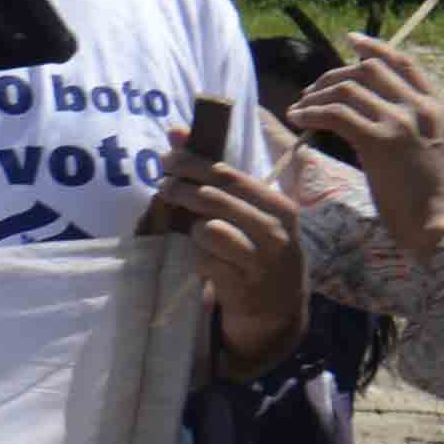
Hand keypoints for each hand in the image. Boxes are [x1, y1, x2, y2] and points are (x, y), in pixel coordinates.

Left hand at [156, 142, 307, 375]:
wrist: (278, 310)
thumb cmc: (259, 250)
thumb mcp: (250, 212)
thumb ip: (215, 174)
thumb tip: (176, 132)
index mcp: (280, 206)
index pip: (228, 174)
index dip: (192, 163)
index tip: (167, 159)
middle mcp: (276, 231)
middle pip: (214, 198)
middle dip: (180, 188)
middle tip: (163, 187)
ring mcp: (260, 260)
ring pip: (208, 228)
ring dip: (188, 225)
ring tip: (187, 226)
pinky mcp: (241, 285)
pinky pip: (203, 259)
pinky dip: (193, 253)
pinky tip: (196, 254)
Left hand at [287, 37, 443, 253]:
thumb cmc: (438, 202)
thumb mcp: (438, 153)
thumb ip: (417, 129)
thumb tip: (378, 117)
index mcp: (442, 109)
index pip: (405, 64)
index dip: (375, 48)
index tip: (351, 40)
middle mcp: (424, 108)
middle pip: (369, 70)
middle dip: (335, 75)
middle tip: (312, 91)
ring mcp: (403, 122)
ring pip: (348, 88)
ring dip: (317, 96)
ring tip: (300, 109)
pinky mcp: (381, 141)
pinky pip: (335, 114)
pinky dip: (312, 113)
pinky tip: (299, 121)